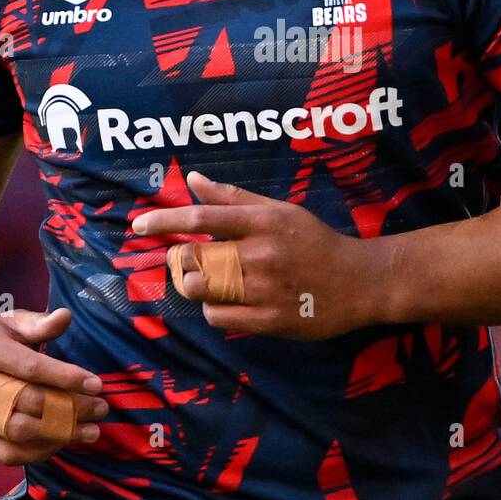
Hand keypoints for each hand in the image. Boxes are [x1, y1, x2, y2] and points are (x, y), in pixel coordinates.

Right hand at [0, 308, 106, 463]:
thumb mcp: (9, 323)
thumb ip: (38, 323)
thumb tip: (65, 316)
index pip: (31, 367)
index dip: (66, 377)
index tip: (96, 384)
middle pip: (28, 402)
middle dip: (71, 408)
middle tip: (101, 409)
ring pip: (18, 432)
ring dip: (59, 434)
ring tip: (90, 431)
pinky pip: (5, 454)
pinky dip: (37, 454)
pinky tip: (61, 443)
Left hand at [131, 171, 385, 340]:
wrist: (361, 282)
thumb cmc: (315, 242)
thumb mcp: (280, 211)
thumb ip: (234, 197)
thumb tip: (192, 178)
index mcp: (264, 223)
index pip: (203, 219)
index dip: (166, 221)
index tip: (139, 225)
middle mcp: (262, 255)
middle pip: (197, 260)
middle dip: (185, 263)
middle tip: (196, 264)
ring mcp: (266, 290)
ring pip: (204, 291)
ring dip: (199, 287)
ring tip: (217, 283)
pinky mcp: (271, 321)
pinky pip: (219, 318)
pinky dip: (215, 311)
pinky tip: (230, 303)